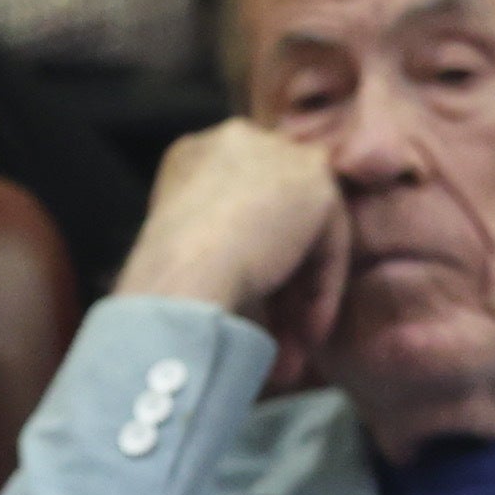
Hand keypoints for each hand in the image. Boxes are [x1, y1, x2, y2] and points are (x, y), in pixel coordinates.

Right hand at [110, 121, 349, 376]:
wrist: (182, 274)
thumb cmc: (166, 284)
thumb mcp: (188, 259)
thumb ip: (225, 251)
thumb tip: (256, 292)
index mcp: (192, 156)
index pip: (240, 205)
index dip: (250, 261)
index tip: (251, 315)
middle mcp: (233, 141)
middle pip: (276, 218)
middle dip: (280, 288)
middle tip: (276, 339)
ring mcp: (274, 153)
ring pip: (304, 233)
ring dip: (300, 299)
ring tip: (291, 353)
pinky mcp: (313, 175)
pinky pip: (328, 242)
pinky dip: (321, 292)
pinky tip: (307, 336)